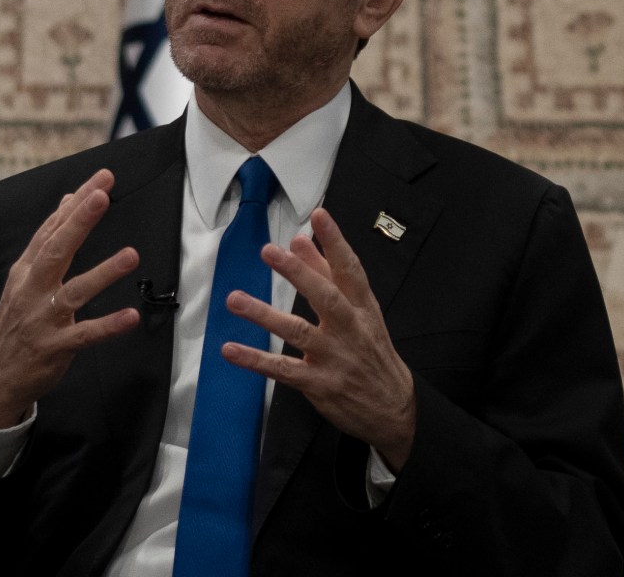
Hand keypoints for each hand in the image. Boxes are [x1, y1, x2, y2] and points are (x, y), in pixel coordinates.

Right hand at [0, 170, 141, 427]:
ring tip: (132, 254)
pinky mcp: (55, 347)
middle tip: (102, 196)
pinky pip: (85, 335)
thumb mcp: (26, 276)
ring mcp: (43, 319)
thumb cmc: (17, 320)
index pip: (51, 229)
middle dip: (79, 222)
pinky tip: (131, 316)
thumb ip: (49, 238)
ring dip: (103, 273)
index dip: (76, 204)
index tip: (101, 180)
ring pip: (74, 292)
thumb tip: (70, 198)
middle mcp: (33, 290)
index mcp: (27, 270)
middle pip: (56, 250)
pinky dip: (107, 326)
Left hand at [224, 208, 416, 469]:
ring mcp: (333, 357)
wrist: (392, 406)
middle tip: (271, 252)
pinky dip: (256, 360)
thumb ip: (328, 274)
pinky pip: (282, 370)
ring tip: (235, 299)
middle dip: (299, 273)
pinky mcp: (317, 383)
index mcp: (362, 308)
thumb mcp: (361, 312)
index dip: (335, 242)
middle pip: (325, 297)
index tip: (319, 216)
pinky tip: (231, 350)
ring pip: (297, 332)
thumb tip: (302, 240)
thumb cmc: (371, 351)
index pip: (350, 270)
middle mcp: (349, 329)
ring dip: (264, 315)